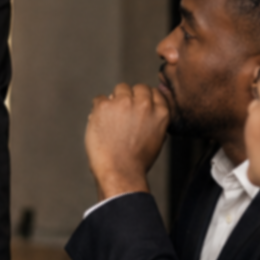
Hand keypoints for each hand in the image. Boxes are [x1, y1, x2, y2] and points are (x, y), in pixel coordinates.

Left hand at [85, 83, 168, 200]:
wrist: (120, 171)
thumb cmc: (137, 160)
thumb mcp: (157, 139)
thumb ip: (154, 121)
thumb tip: (148, 110)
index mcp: (161, 112)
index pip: (152, 92)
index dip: (143, 99)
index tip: (137, 107)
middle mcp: (144, 104)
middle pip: (137, 88)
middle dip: (130, 97)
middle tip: (123, 115)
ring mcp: (123, 103)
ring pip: (119, 89)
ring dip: (115, 100)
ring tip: (112, 119)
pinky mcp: (104, 106)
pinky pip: (99, 99)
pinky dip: (98, 109)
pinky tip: (100, 123)